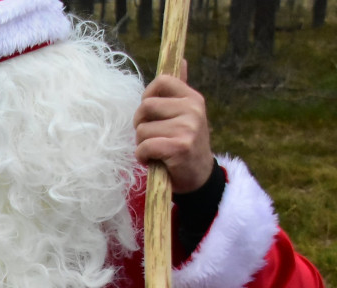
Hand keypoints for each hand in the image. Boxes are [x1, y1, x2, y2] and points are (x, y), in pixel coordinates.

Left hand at [133, 61, 214, 193]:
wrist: (198, 177)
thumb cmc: (185, 145)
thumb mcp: (186, 115)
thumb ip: (179, 91)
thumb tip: (181, 60)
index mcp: (192, 98)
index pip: (162, 81)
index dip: (148, 96)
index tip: (150, 113)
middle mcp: (193, 109)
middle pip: (145, 106)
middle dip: (140, 124)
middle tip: (151, 136)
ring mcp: (188, 127)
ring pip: (142, 129)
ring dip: (142, 144)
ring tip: (156, 151)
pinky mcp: (179, 146)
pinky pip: (144, 146)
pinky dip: (142, 156)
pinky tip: (153, 160)